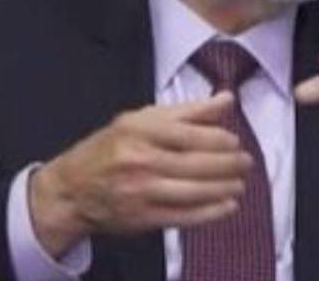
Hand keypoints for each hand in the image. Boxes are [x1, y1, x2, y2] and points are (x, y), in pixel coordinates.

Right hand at [28, 92, 252, 255]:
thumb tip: (227, 99)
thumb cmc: (110, 148)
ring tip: (240, 184)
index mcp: (140, 130)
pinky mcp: (142, 218)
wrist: (72, 188)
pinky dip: (211, 213)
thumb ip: (187, 111)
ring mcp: (140, 192)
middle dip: (229, 164)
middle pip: (196, 163)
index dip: (220, 139)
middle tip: (246, 163)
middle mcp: (140, 160)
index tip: (235, 141)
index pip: (191, 134)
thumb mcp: (141, 119)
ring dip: (224, 188)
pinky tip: (228, 206)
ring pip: (194, 191)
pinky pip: (184, 216)